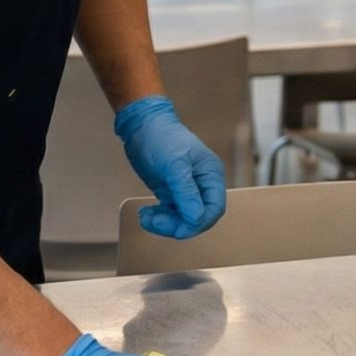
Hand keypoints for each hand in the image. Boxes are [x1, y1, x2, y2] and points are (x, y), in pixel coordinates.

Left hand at [114, 95, 226, 239]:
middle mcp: (201, 185)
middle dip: (178, 224)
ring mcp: (185, 190)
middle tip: (156, 221)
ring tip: (146, 216)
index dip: (199, 222)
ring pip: (182, 219)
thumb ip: (186, 192)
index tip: (180, 230)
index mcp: (211, 175)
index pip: (214, 208)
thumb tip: (196, 218)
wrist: (141, 126)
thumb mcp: (174, 164)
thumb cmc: (162, 137)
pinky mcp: (171, 192)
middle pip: (198, 217)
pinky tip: (145, 213)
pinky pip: (170, 214)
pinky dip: (158, 217)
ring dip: (165, 223)